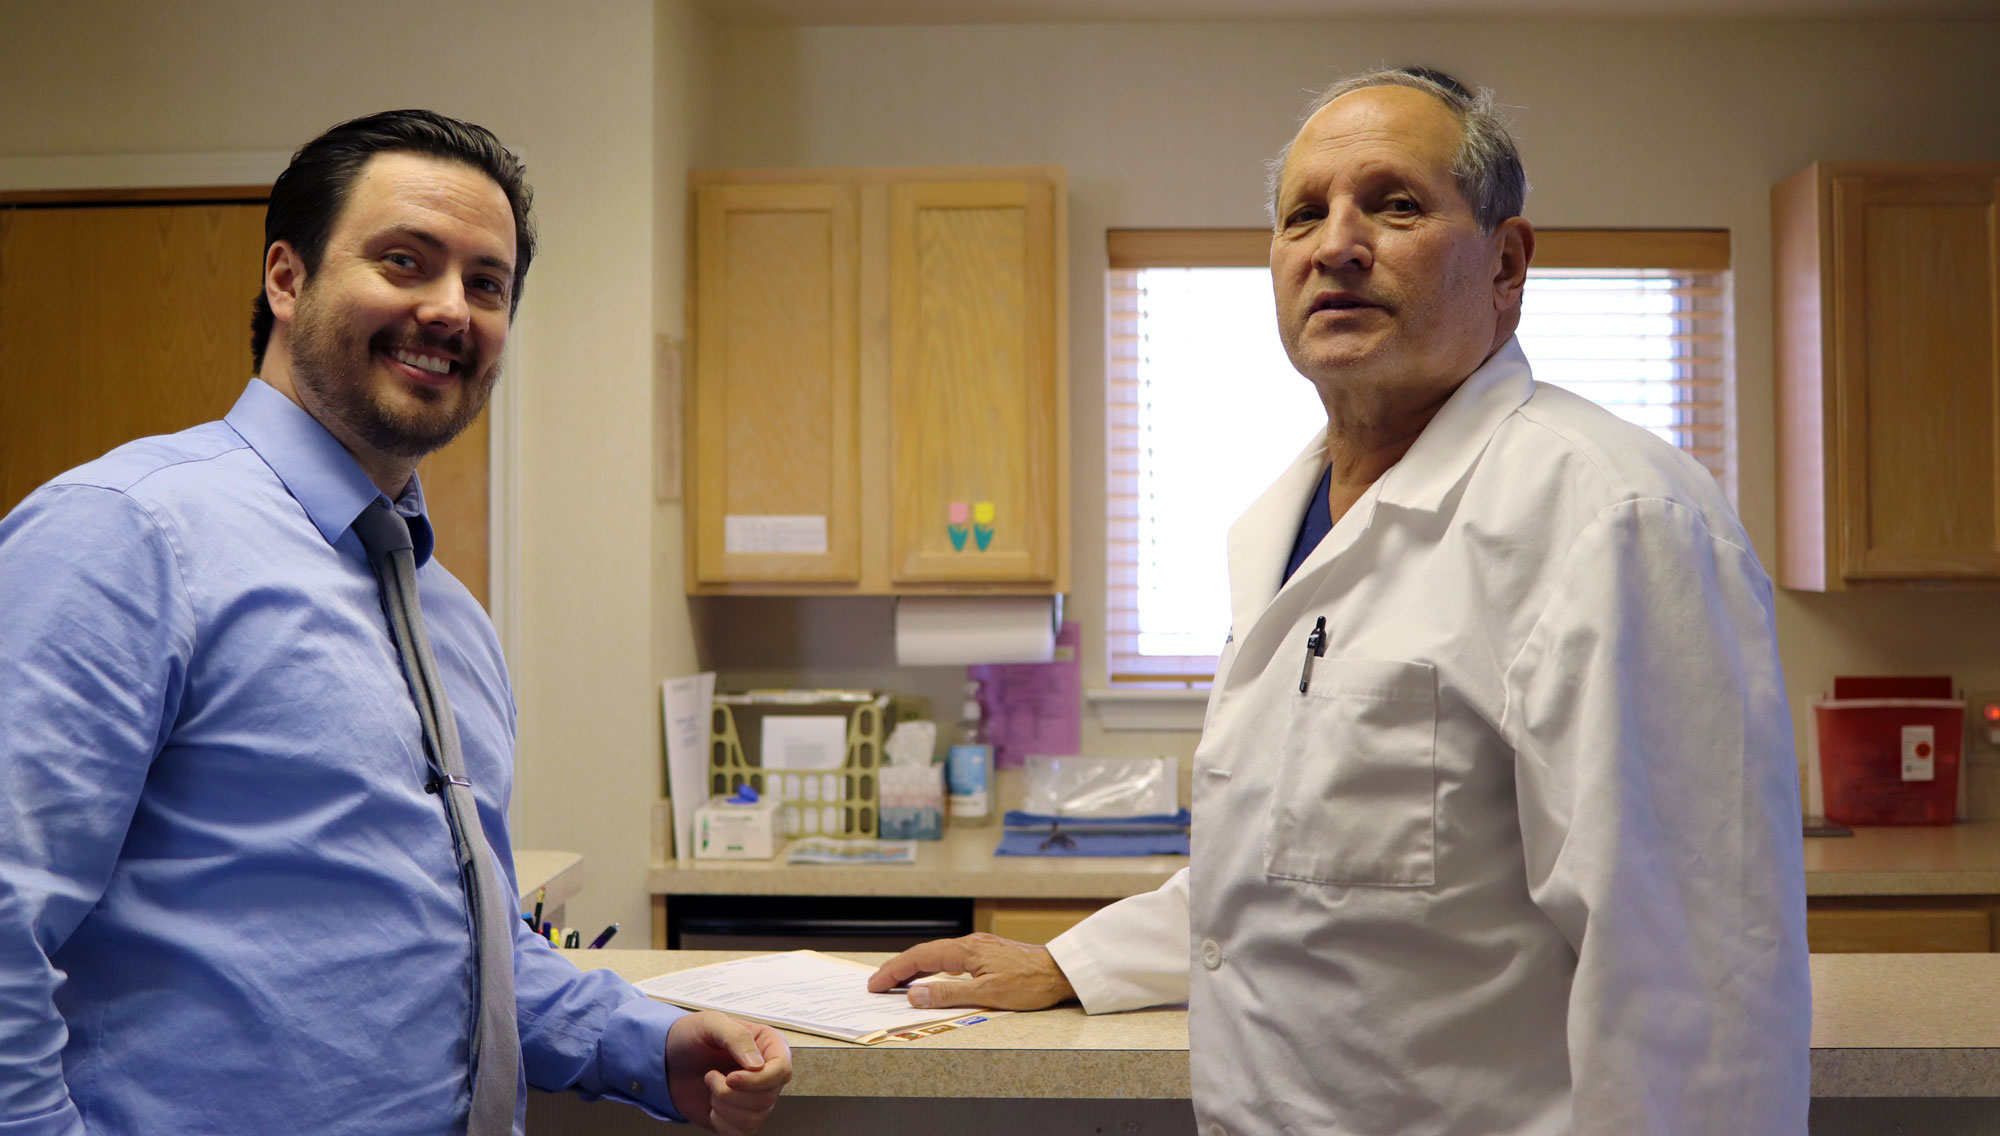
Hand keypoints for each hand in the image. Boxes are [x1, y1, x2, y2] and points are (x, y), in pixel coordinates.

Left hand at [665, 1010, 792, 1134]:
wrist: (668, 1060)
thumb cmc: (691, 1037)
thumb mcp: (711, 1024)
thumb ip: (737, 1037)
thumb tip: (757, 1065)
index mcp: (768, 1046)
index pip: (782, 1071)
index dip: (758, 1080)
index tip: (731, 1077)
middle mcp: (766, 1073)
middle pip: (767, 1098)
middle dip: (731, 1093)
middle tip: (712, 1075)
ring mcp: (755, 1097)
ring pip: (755, 1118)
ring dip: (723, 1105)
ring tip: (711, 1086)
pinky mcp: (741, 1117)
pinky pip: (741, 1132)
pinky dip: (720, 1121)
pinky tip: (712, 1103)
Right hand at [866, 932, 1076, 1009]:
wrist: (1060, 972)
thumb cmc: (1030, 984)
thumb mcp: (987, 994)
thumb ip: (948, 994)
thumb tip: (914, 995)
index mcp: (965, 951)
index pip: (919, 958)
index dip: (894, 971)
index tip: (874, 984)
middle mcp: (969, 944)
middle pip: (924, 953)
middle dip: (898, 968)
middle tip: (876, 984)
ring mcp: (978, 948)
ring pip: (936, 955)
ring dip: (914, 967)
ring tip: (896, 983)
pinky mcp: (987, 954)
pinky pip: (949, 958)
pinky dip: (931, 967)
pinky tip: (931, 978)